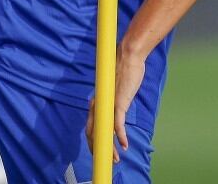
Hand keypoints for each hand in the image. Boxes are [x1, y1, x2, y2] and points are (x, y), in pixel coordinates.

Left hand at [85, 42, 146, 162]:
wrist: (127, 57)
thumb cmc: (123, 71)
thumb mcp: (115, 90)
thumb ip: (113, 101)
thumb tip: (116, 108)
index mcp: (96, 102)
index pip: (90, 126)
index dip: (93, 141)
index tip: (99, 151)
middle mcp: (98, 104)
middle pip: (94, 132)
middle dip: (99, 149)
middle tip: (107, 160)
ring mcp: (108, 104)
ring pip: (105, 132)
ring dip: (110, 148)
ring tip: (115, 159)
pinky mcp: (119, 103)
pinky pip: (118, 124)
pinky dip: (121, 137)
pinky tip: (125, 145)